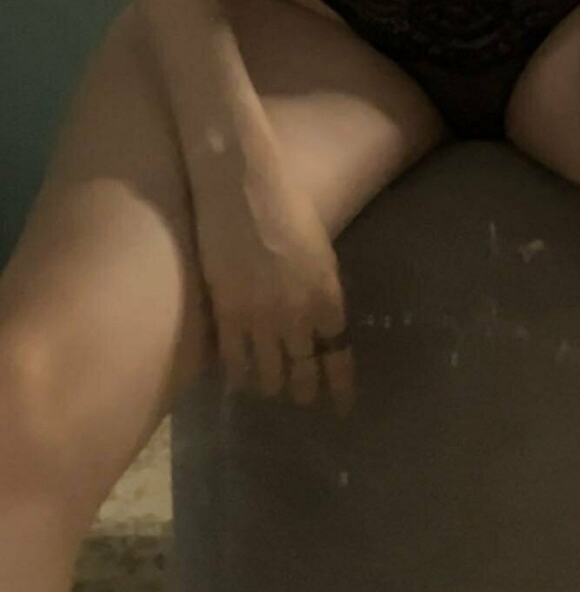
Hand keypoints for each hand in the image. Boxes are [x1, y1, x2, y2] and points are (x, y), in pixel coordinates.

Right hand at [189, 113, 354, 413]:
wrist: (240, 186)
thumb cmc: (287, 206)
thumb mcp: (319, 250)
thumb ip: (319, 290)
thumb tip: (316, 320)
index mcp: (327, 295)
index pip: (337, 353)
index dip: (339, 383)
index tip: (342, 404)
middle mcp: (297, 314)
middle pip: (304, 369)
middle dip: (306, 390)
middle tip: (305, 401)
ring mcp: (259, 317)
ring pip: (269, 372)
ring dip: (273, 386)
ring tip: (273, 392)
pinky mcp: (225, 312)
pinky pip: (233, 358)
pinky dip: (240, 373)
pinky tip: (241, 381)